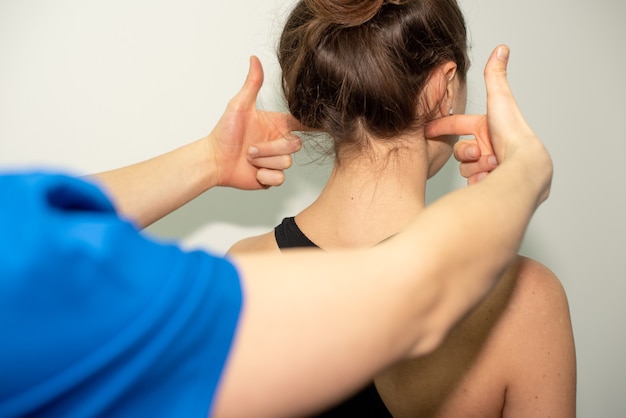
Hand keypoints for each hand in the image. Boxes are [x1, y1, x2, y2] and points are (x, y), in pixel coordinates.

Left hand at [207, 56, 303, 189]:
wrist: (214, 161)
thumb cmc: (223, 133)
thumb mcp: (239, 106)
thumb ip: (252, 84)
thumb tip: (254, 59)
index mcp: (276, 125)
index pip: (301, 123)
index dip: (310, 124)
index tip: (320, 122)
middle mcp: (278, 142)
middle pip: (295, 146)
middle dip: (270, 148)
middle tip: (250, 148)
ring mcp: (275, 160)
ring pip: (286, 163)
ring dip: (264, 161)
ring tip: (249, 158)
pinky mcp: (271, 177)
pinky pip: (280, 178)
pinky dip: (265, 176)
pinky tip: (254, 172)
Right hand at [426, 45, 551, 199]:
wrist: (525, 165)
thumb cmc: (513, 132)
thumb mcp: (499, 99)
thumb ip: (495, 74)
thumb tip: (502, 48)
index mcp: (487, 128)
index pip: (457, 125)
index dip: (440, 127)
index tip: (427, 131)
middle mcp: (489, 146)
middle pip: (461, 150)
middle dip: (468, 153)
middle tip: (480, 153)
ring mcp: (490, 165)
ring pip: (466, 167)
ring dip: (476, 166)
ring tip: (492, 166)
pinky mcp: (490, 183)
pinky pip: (472, 181)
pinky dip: (480, 180)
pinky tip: (492, 178)